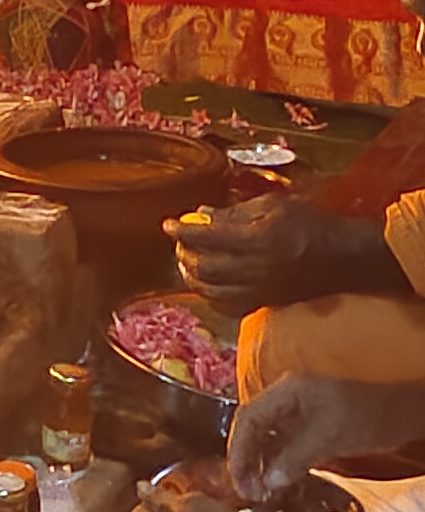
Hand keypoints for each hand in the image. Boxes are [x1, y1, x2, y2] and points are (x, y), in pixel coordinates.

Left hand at [165, 190, 331, 307]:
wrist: (342, 258)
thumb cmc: (309, 223)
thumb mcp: (275, 206)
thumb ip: (236, 212)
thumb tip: (201, 215)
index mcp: (259, 239)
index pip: (209, 237)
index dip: (183, 230)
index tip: (168, 224)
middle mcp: (257, 269)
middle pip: (205, 267)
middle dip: (185, 254)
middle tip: (180, 243)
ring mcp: (260, 291)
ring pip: (212, 291)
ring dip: (193, 277)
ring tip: (187, 263)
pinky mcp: (265, 304)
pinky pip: (227, 306)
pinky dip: (210, 296)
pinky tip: (207, 284)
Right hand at [231, 371, 376, 503]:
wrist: (402, 412)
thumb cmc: (367, 416)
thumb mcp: (329, 436)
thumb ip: (295, 458)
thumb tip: (268, 483)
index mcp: (287, 391)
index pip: (249, 418)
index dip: (239, 450)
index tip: (239, 480)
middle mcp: (288, 400)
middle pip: (254, 428)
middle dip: (247, 460)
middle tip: (247, 493)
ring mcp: (299, 414)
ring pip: (269, 440)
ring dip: (262, 466)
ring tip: (260, 494)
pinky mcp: (312, 429)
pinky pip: (285, 447)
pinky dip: (279, 466)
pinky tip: (279, 484)